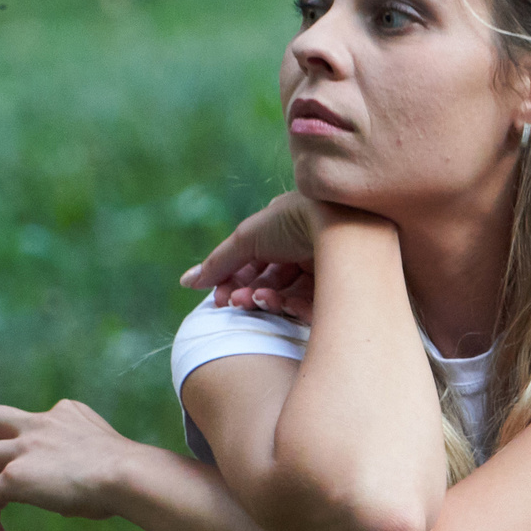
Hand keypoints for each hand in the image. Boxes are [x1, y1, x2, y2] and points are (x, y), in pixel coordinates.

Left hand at [0, 399, 137, 530]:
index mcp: (66, 414)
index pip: (37, 421)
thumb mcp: (108, 462)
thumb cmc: (132, 476)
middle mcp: (40, 424)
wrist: (129, 475)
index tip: (29, 455)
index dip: (31, 439)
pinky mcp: (14, 475)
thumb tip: (73, 501)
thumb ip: (85, 471)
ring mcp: (24, 448)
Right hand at [179, 192, 382, 321]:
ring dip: (267, 302)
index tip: (218, 299)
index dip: (232, 281)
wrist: (343, 225)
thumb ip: (218, 262)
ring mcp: (325, 270)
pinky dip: (294, 309)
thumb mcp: (247, 238)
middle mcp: (307, 249)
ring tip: (257, 301)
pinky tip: (282, 305)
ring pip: (289, 298)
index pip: (254, 263)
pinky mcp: (342, 291)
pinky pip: (313, 308)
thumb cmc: (293, 221)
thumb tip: (187, 282)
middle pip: (270, 283)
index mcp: (286, 230)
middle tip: (235, 303)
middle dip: (248, 294)